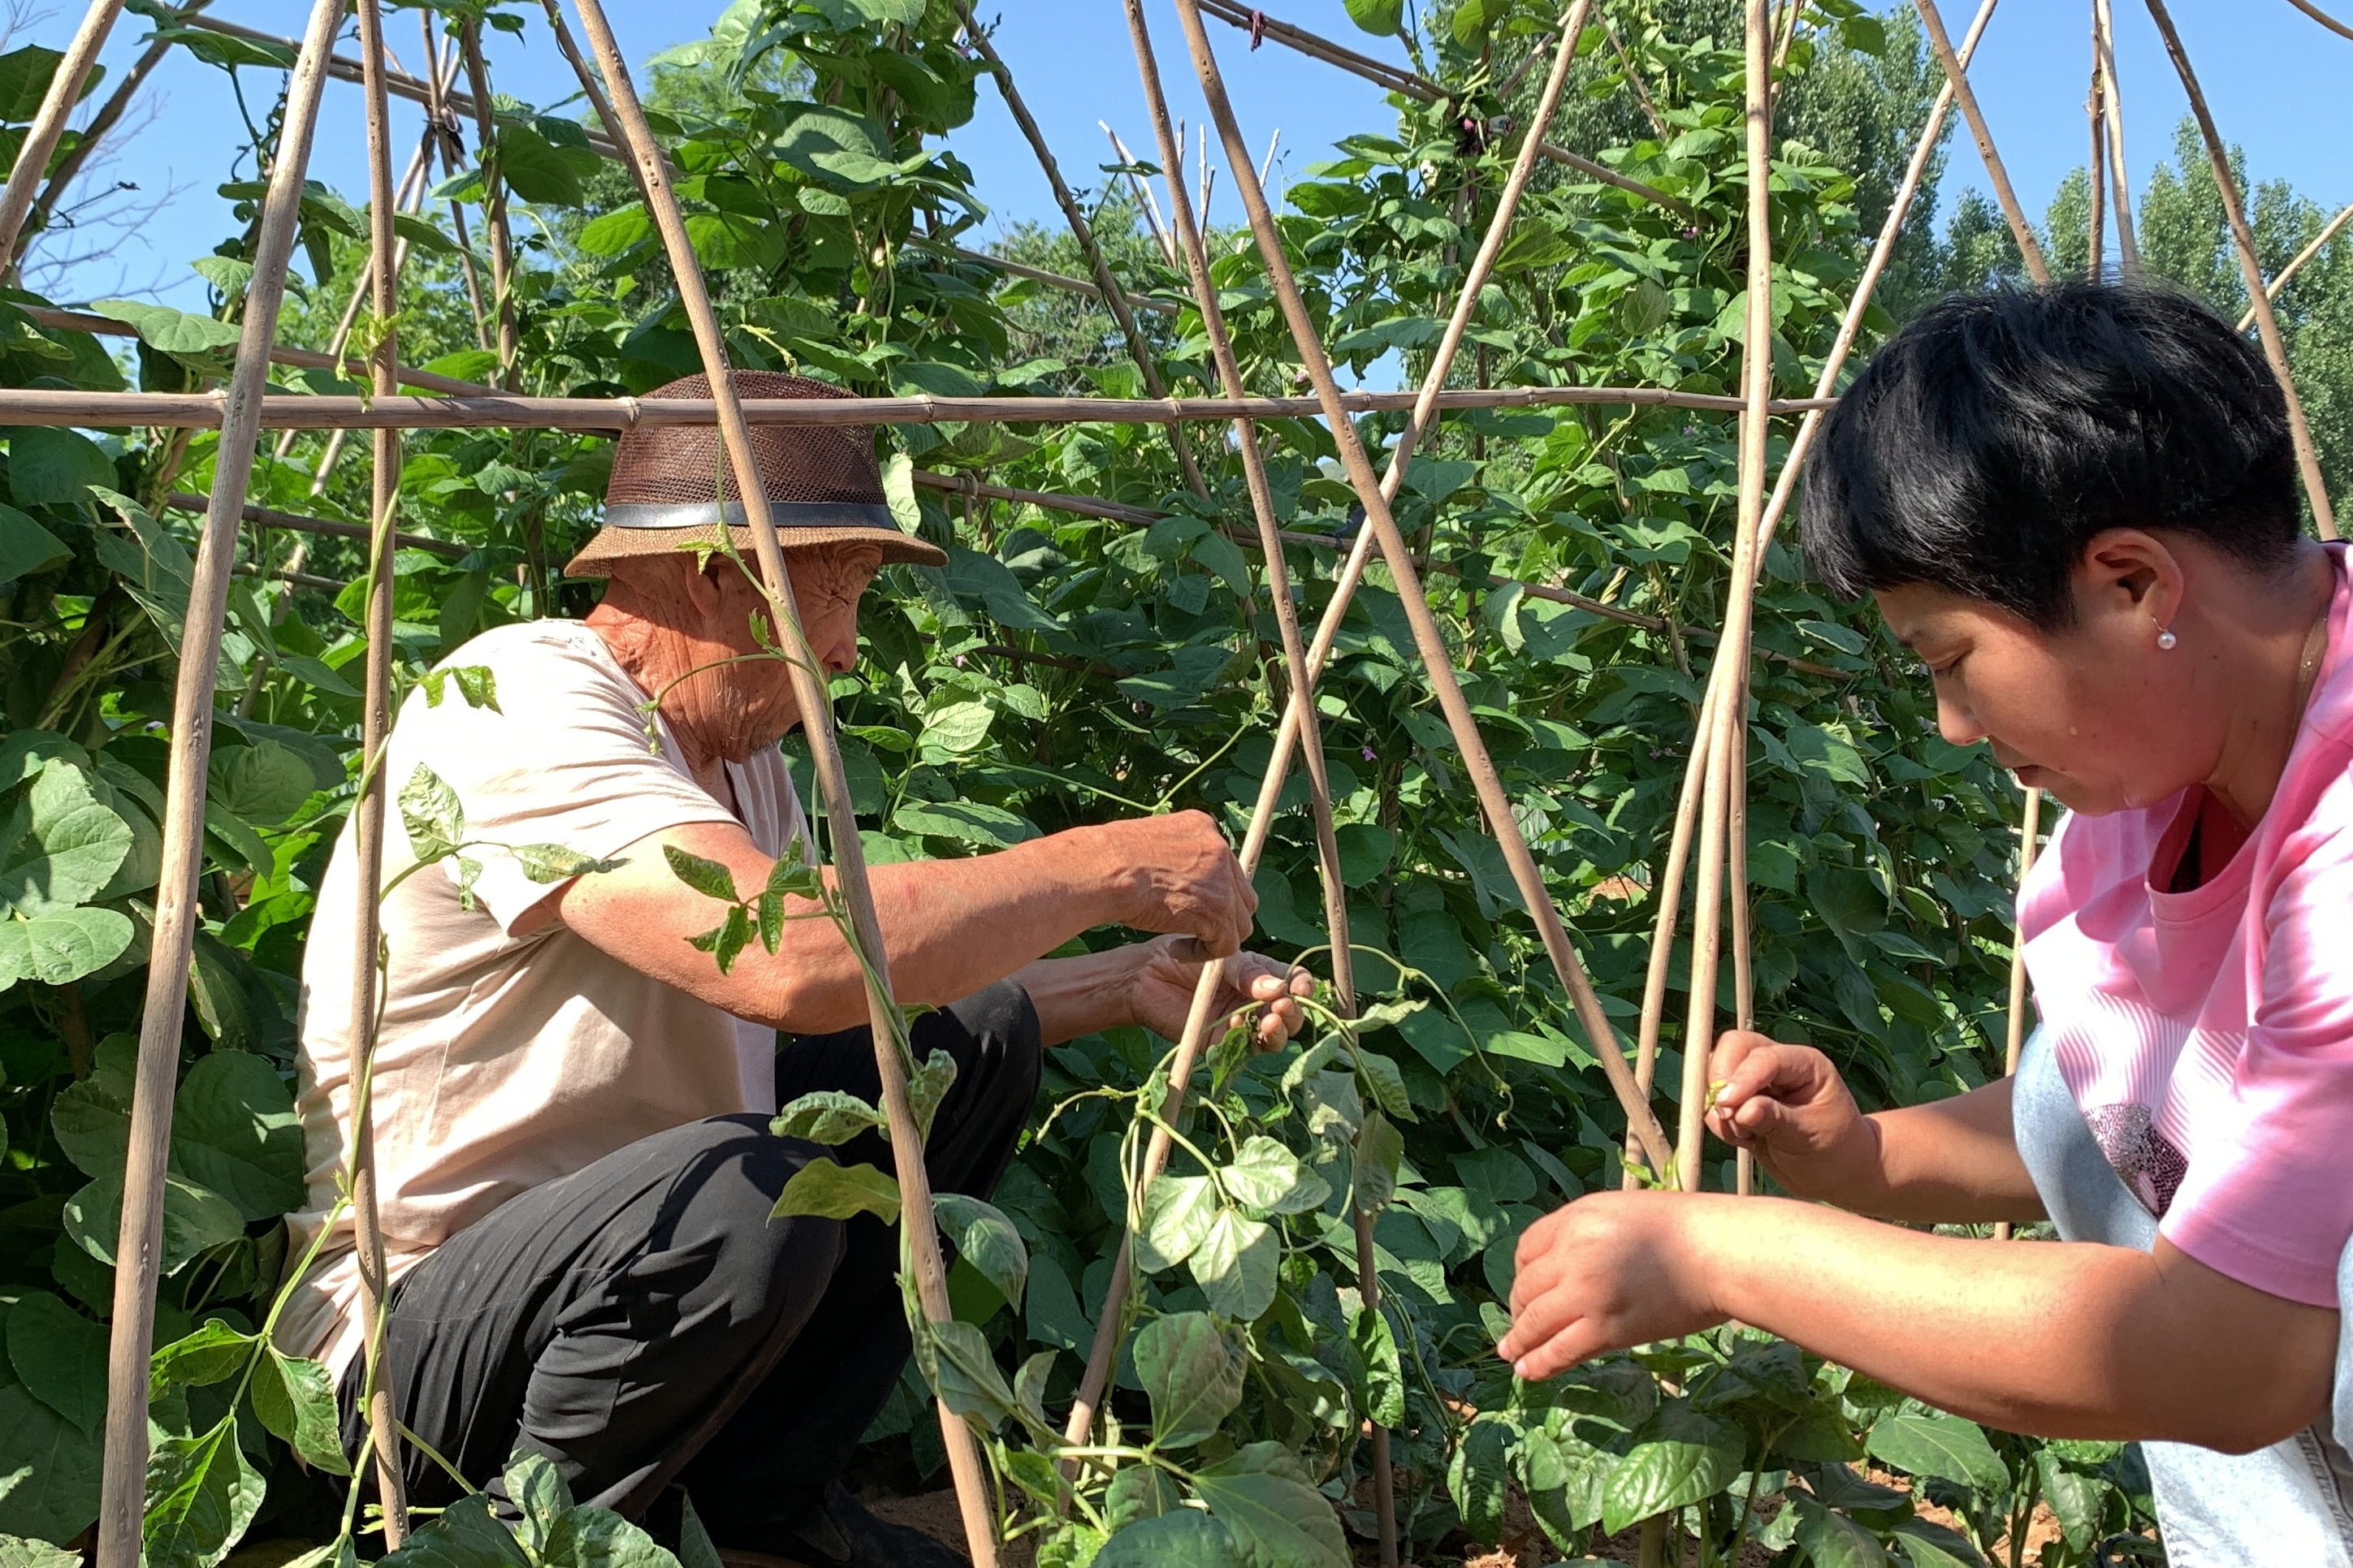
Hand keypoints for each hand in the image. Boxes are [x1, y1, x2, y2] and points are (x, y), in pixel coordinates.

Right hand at [1095, 810, 1257, 955]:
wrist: (1106, 870)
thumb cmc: (1110, 860)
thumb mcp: (1148, 843)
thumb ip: (1172, 855)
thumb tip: (1172, 875)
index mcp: (1203, 826)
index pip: (1223, 864)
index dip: (1209, 888)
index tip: (1187, 902)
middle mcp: (1220, 848)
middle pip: (1239, 891)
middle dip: (1220, 912)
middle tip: (1191, 925)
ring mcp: (1224, 881)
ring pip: (1239, 919)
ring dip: (1215, 934)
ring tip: (1184, 941)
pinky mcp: (1219, 912)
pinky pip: (1227, 944)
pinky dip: (1203, 953)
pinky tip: (1177, 950)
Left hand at [1127, 936, 1311, 1049]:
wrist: (1145, 975)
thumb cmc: (1183, 957)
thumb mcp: (1222, 959)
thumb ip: (1249, 974)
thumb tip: (1279, 988)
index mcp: (1261, 975)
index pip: (1294, 982)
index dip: (1302, 987)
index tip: (1301, 988)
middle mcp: (1255, 1002)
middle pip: (1290, 1014)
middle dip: (1292, 1012)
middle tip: (1282, 1006)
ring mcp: (1241, 1024)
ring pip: (1273, 1037)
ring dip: (1278, 1031)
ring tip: (1270, 1020)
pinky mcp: (1222, 1043)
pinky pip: (1243, 1048)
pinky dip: (1247, 1039)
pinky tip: (1238, 1025)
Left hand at [1496, 1191, 1726, 1380]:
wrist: (1717, 1251)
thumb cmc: (1682, 1229)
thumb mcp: (1620, 1212)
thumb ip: (1585, 1233)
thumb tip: (1562, 1265)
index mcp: (1575, 1218)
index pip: (1527, 1249)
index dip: (1521, 1274)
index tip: (1526, 1290)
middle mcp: (1572, 1252)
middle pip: (1526, 1287)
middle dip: (1518, 1309)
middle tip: (1519, 1325)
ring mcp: (1586, 1292)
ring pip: (1535, 1321)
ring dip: (1519, 1341)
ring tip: (1511, 1354)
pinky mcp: (1607, 1328)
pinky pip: (1560, 1350)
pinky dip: (1540, 1363)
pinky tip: (1529, 1371)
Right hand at [1701, 1030, 1876, 1199]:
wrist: (1834, 1171)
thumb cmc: (1834, 1151)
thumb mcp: (1811, 1138)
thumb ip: (1776, 1121)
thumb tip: (1741, 1111)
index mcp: (1805, 1064)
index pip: (1766, 1057)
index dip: (1742, 1078)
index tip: (1727, 1106)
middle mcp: (1778, 1063)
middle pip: (1734, 1046)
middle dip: (1721, 1080)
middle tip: (1729, 1119)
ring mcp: (1756, 1077)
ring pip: (1716, 1067)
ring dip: (1716, 1102)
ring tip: (1742, 1136)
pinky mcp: (1740, 1098)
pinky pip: (1711, 1096)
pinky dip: (1715, 1117)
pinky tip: (1740, 1139)